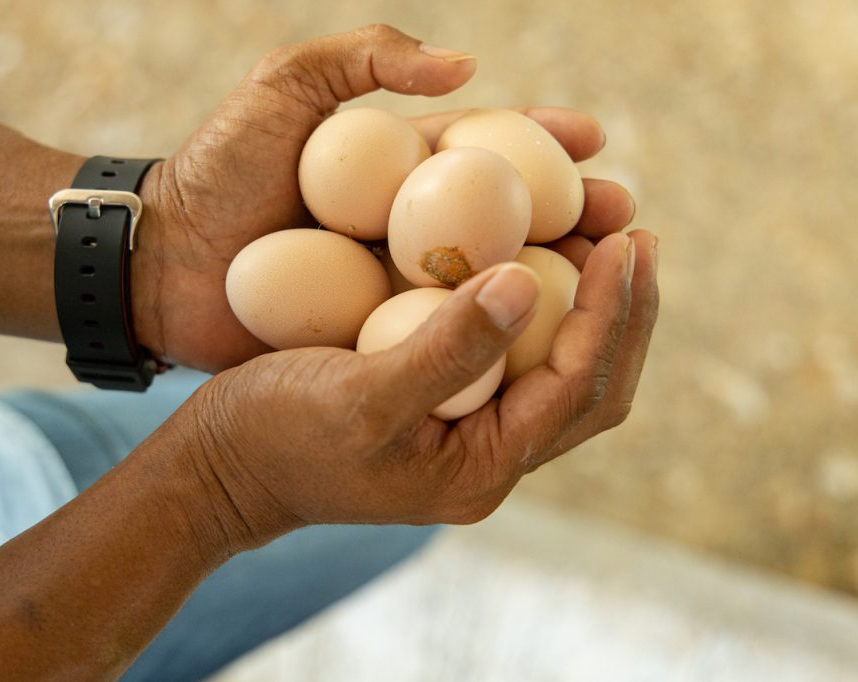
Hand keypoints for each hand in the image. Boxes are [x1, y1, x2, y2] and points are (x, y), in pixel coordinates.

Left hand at [131, 24, 635, 372]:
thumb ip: (363, 57)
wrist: (158, 265)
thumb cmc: (215, 170)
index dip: (547, 146)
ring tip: (601, 290)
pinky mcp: (375, 340)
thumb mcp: (283, 89)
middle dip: (570, 220)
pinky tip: (536, 348)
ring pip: (488, 286)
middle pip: (508, 220)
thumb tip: (466, 69)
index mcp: (394, 167)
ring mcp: (393, 288)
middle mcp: (405, 227)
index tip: (597, 146)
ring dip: (549, 286)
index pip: (489, 150)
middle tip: (621, 230)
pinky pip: (443, 341)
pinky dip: (491, 343)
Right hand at [170, 229, 657, 549]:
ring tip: (607, 242)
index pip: (578, 387)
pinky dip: (543, 311)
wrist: (221, 466)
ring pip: (562, 375)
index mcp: (480, 468)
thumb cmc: (278, 435)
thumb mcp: (360, 394)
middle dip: (625, 314)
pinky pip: (518, 359)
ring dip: (593, 312)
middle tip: (638, 236)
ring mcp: (468, 435)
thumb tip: (527, 283)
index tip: (626, 239)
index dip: (610, 311)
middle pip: (592, 389)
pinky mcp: (444, 408)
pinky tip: (537, 262)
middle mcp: (488, 459)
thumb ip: (447, 347)